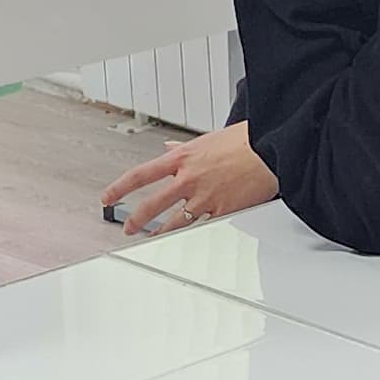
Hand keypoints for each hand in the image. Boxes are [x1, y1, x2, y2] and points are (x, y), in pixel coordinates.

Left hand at [100, 122, 281, 237]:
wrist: (271, 148)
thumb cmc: (245, 140)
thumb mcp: (207, 139)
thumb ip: (183, 149)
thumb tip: (167, 149)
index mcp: (182, 157)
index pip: (140, 175)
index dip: (119, 188)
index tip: (108, 197)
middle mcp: (188, 178)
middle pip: (151, 204)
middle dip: (135, 219)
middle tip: (127, 228)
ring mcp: (204, 197)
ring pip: (173, 223)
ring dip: (158, 233)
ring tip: (151, 240)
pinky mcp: (222, 210)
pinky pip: (202, 228)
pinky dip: (192, 235)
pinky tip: (185, 241)